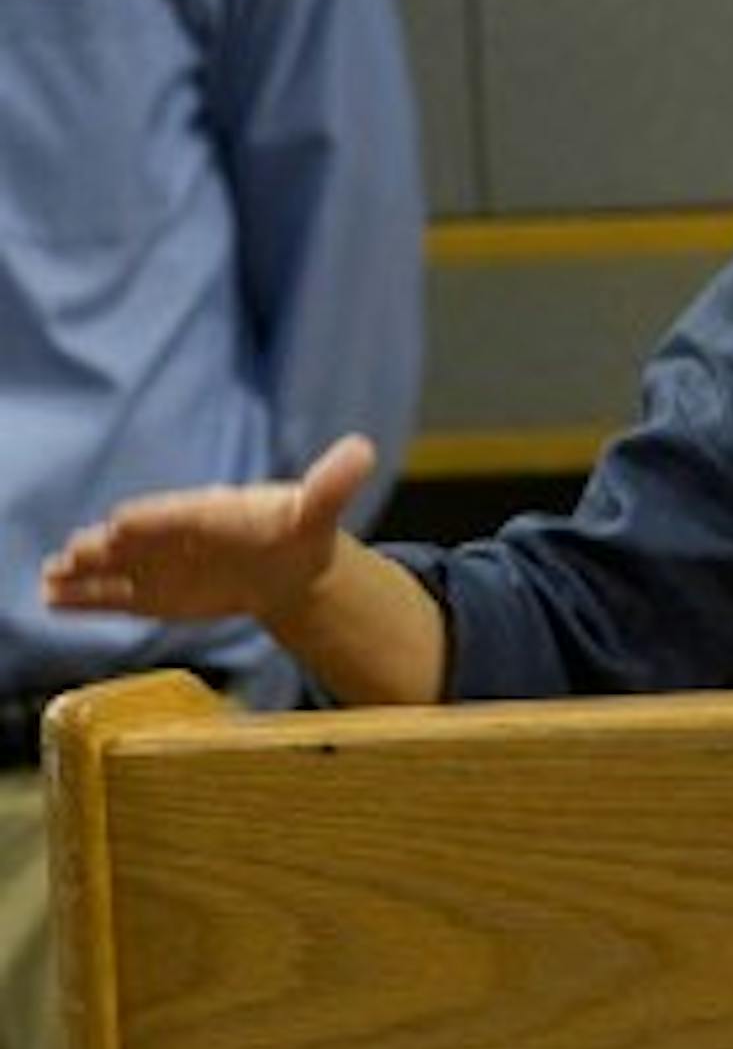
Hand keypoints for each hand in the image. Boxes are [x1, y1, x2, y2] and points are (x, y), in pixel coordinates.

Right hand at [42, 435, 376, 627]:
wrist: (287, 564)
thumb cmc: (294, 531)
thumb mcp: (317, 509)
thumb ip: (333, 482)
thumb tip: (364, 448)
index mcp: (211, 510)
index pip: (176, 513)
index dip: (152, 519)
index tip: (123, 523)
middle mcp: (176, 534)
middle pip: (136, 539)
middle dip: (105, 546)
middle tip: (75, 552)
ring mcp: (159, 563)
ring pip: (116, 568)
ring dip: (83, 572)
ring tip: (52, 578)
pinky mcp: (153, 591)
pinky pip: (114, 596)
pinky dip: (84, 599)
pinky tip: (51, 600)